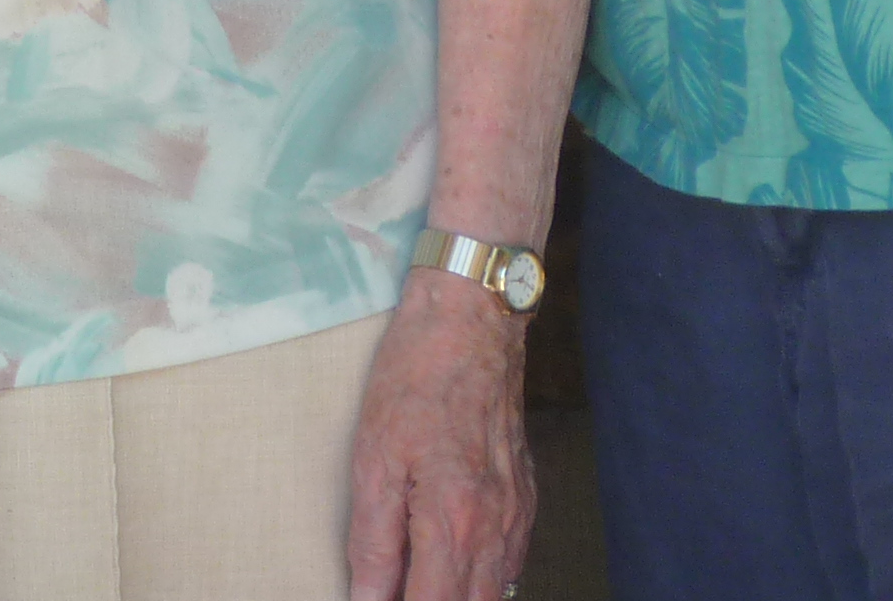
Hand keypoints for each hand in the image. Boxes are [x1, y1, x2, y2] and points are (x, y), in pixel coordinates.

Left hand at [344, 272, 534, 600]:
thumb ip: (373, 541)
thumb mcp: (373, 458)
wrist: (471, 320)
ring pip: (496, 592)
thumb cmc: (415, 379)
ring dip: (461, 597)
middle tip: (398, 591)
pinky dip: (484, 577)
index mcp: (452, 521)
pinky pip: (511, 561)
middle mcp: (494, 527)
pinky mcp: (526, 495)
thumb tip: (367, 599)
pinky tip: (456, 564)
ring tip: (421, 579)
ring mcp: (516, 512)